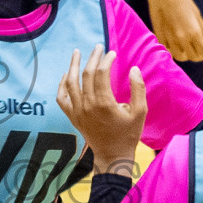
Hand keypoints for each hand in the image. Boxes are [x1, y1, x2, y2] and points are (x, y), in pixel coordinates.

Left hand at [57, 45, 147, 174]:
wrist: (113, 156)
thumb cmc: (128, 134)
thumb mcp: (140, 112)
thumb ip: (138, 89)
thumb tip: (134, 69)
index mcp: (104, 103)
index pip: (101, 73)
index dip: (106, 60)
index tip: (112, 53)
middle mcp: (87, 105)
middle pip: (86, 74)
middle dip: (92, 58)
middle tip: (98, 46)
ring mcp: (77, 111)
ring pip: (70, 83)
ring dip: (73, 66)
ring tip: (76, 52)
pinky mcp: (72, 117)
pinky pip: (61, 98)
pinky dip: (62, 85)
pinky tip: (66, 75)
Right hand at [147, 0, 202, 62]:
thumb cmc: (182, 1)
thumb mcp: (196, 14)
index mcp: (194, 32)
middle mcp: (182, 38)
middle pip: (193, 57)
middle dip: (199, 56)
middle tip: (201, 53)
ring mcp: (170, 39)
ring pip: (180, 57)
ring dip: (186, 56)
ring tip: (188, 51)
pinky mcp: (160, 37)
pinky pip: (169, 50)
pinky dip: (174, 51)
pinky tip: (177, 46)